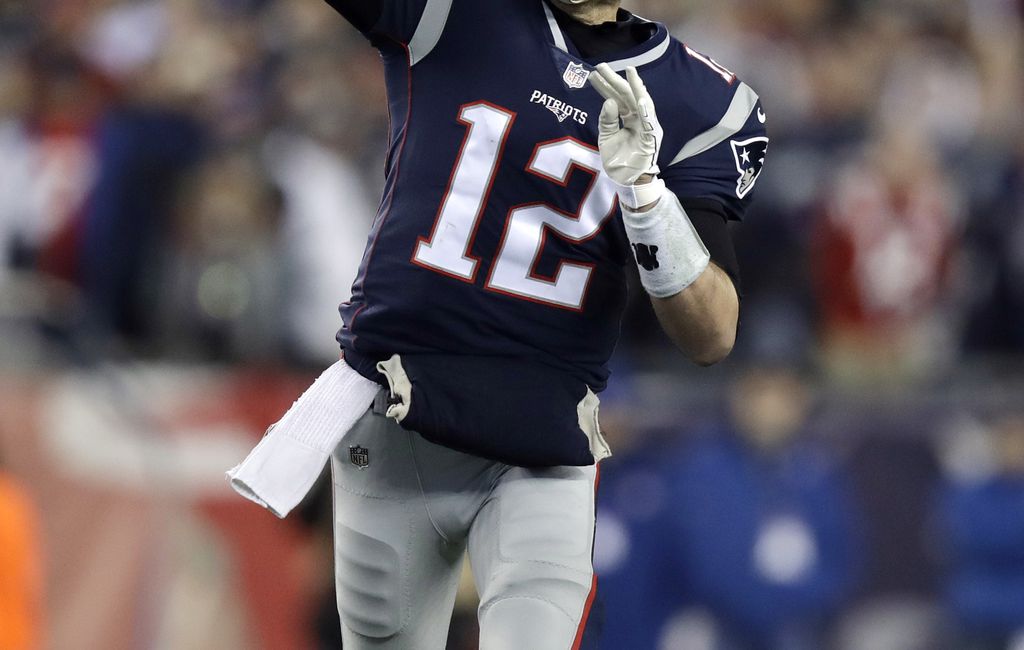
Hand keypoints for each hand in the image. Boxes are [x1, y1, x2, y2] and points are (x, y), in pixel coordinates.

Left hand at [589, 64, 663, 186]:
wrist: (626, 180)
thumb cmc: (618, 159)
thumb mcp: (606, 137)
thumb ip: (607, 120)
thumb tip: (608, 101)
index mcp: (628, 117)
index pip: (616, 98)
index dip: (605, 86)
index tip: (594, 74)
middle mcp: (638, 118)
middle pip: (627, 95)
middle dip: (615, 80)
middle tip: (602, 66)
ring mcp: (646, 127)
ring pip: (641, 102)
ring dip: (635, 87)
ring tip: (629, 71)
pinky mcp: (651, 138)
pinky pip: (649, 121)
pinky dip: (644, 109)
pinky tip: (639, 97)